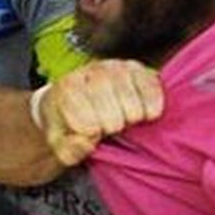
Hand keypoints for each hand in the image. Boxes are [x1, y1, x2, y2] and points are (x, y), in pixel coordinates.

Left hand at [37, 59, 163, 165]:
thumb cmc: (70, 126)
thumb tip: (85, 143)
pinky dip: (152, 106)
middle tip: (109, 128)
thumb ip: (69, 149)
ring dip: (132, 117)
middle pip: (109, 107)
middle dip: (112, 125)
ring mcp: (115, 66)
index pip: (86, 118)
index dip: (92, 132)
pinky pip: (151, 88)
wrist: (80, 104)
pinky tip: (145, 115)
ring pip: (131, 100)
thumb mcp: (62, 144)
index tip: (91, 133)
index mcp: (67, 87)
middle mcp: (91, 71)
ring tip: (124, 120)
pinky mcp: (137, 68)